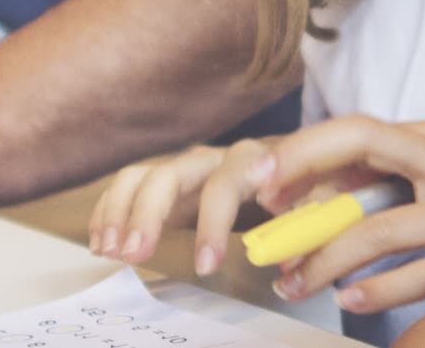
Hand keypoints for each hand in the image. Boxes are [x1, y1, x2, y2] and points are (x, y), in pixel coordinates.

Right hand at [85, 136, 335, 273]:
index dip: (213, 224)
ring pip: (140, 175)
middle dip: (146, 215)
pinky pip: (128, 186)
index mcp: (253, 161)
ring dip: (119, 212)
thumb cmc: (312, 187)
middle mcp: (212, 157)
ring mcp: (186, 166)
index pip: (225, 185)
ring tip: (109, 252)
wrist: (302, 162)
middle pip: (168, 174)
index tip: (206, 267)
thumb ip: (310, 225)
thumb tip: (290, 258)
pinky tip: (101, 242)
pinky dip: (110, 211)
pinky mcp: (168, 181)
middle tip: (133, 256)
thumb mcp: (323, 204)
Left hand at [246, 116, 424, 315]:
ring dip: (326, 258)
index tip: (262, 182)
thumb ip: (389, 181)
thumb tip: (312, 193)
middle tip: (261, 214)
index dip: (304, 151)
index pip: (358, 129)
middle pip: (364, 145)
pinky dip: (380, 288)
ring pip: (381, 225)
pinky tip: (352, 301)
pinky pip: (422, 270)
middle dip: (302, 172)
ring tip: (293, 284)